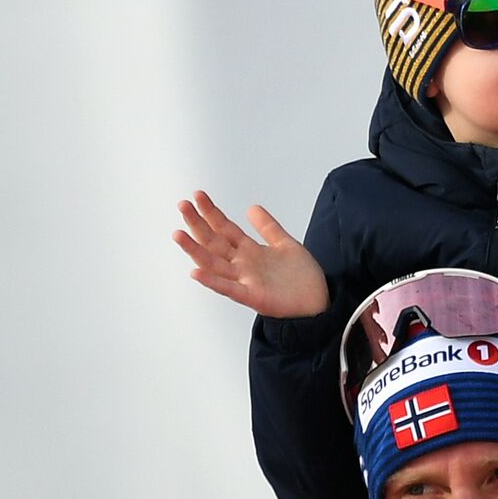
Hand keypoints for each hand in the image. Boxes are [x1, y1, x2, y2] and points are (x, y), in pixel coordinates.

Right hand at [172, 190, 328, 318]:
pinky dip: (212, 281)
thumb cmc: (302, 278)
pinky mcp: (254, 297)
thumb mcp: (285, 244)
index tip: (198, 195)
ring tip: (179, 234)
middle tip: (182, 205)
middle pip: (214, 242)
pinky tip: (196, 272)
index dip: (211, 212)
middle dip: (198, 224)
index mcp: (250, 251)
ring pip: (214, 264)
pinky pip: (229, 289)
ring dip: (195, 250)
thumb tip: (252, 207)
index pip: (225, 228)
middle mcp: (243, 265)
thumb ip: (268, 227)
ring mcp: (246, 281)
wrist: (318, 302)